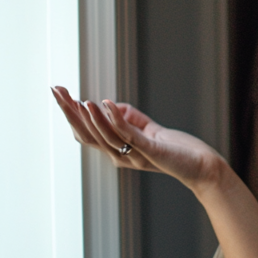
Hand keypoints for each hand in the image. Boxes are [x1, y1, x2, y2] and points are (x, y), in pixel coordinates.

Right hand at [51, 86, 224, 189]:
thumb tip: (110, 104)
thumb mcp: (148, 130)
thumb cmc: (176, 149)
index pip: (86, 132)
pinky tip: (105, 103)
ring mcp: (134, 155)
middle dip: (70, 112)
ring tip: (77, 99)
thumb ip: (129, 118)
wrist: (201, 166)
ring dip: (89, 116)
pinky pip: (127, 134)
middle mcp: (119, 156)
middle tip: (56, 91)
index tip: (59, 92)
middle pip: (88, 134)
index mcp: (116, 151)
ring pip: (104, 135)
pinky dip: (114, 118)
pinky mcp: (150, 150)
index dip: (71, 114)